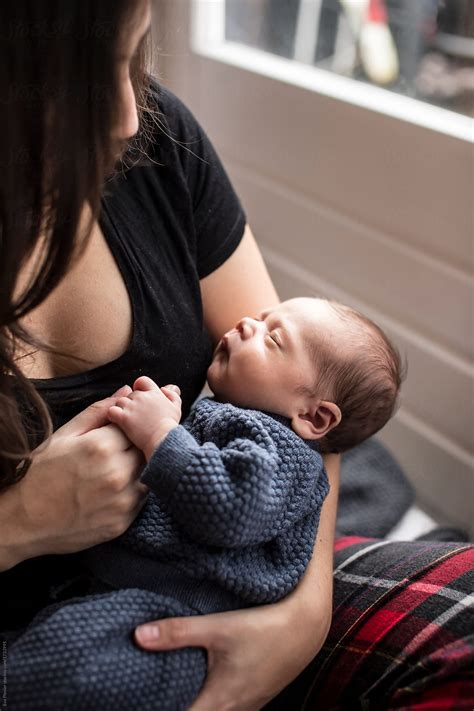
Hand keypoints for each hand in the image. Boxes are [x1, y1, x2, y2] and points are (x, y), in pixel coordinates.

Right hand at [1, 386, 146, 568]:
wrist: (24, 520)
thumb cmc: (41, 473)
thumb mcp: (65, 434)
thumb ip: (99, 411)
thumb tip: (126, 391)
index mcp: (102, 446)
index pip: (135, 425)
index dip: (129, 426)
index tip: (118, 431)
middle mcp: (117, 473)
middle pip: (146, 449)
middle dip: (136, 446)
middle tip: (117, 451)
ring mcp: (122, 501)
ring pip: (148, 474)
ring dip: (138, 469)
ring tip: (114, 471)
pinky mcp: (123, 522)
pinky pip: (142, 500)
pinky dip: (133, 492)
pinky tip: (112, 490)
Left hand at [108, 376, 181, 460]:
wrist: (163, 440)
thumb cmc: (170, 427)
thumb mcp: (176, 408)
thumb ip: (172, 395)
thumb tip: (165, 388)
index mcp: (154, 393)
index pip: (142, 381)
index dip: (139, 387)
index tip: (139, 397)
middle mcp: (141, 397)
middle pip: (129, 394)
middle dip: (131, 403)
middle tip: (136, 416)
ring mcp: (131, 406)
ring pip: (119, 402)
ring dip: (121, 409)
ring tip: (127, 421)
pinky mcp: (123, 417)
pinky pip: (111, 411)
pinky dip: (112, 415)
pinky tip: (116, 422)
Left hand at [134, 595, 329, 710]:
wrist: (307, 627)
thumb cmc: (266, 627)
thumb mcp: (220, 626)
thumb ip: (178, 632)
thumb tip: (137, 636)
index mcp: (219, 701)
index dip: (157, 709)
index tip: (139, 699)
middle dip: (172, 705)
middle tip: (149, 691)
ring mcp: (246, 706)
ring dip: (193, 703)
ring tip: (168, 689)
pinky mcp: (254, 695)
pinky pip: (225, 707)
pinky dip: (209, 700)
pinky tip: (201, 682)